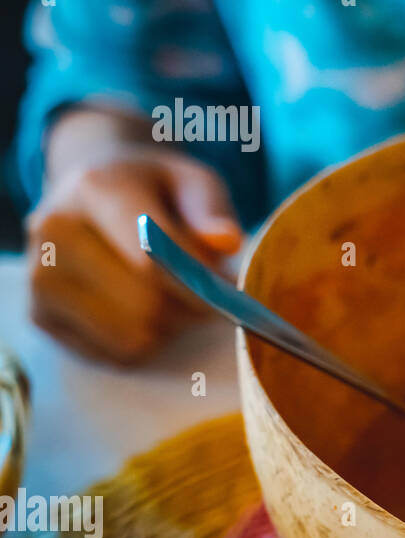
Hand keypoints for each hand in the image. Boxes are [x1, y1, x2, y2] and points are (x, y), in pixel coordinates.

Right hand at [26, 109, 241, 362]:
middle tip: (204, 293)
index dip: (199, 286)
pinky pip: (115, 355)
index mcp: (95, 189)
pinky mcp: (39, 315)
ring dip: (168, 328)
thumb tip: (226, 241)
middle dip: (188, 308)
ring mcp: (40, 276)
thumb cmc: (154, 190)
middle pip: (145, 305)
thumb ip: (212, 209)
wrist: (91, 192)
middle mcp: (55, 231)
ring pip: (132, 337)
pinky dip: (143, 342)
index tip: (232, 296)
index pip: (152, 256)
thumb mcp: (193, 182)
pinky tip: (141, 310)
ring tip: (170, 296)